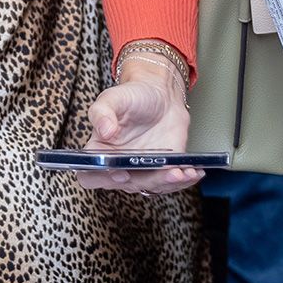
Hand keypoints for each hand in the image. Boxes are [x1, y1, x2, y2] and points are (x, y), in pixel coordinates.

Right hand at [76, 49, 204, 192]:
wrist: (161, 95)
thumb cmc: (132, 97)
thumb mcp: (112, 98)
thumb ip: (102, 112)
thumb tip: (104, 131)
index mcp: (99, 152)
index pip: (90, 175)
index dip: (102, 179)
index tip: (120, 172)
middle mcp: (118, 166)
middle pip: (126, 185)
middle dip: (145, 181)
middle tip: (161, 172)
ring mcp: (141, 170)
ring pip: (150, 187)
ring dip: (167, 183)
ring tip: (182, 172)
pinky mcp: (162, 170)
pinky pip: (170, 183)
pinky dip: (183, 180)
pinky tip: (193, 172)